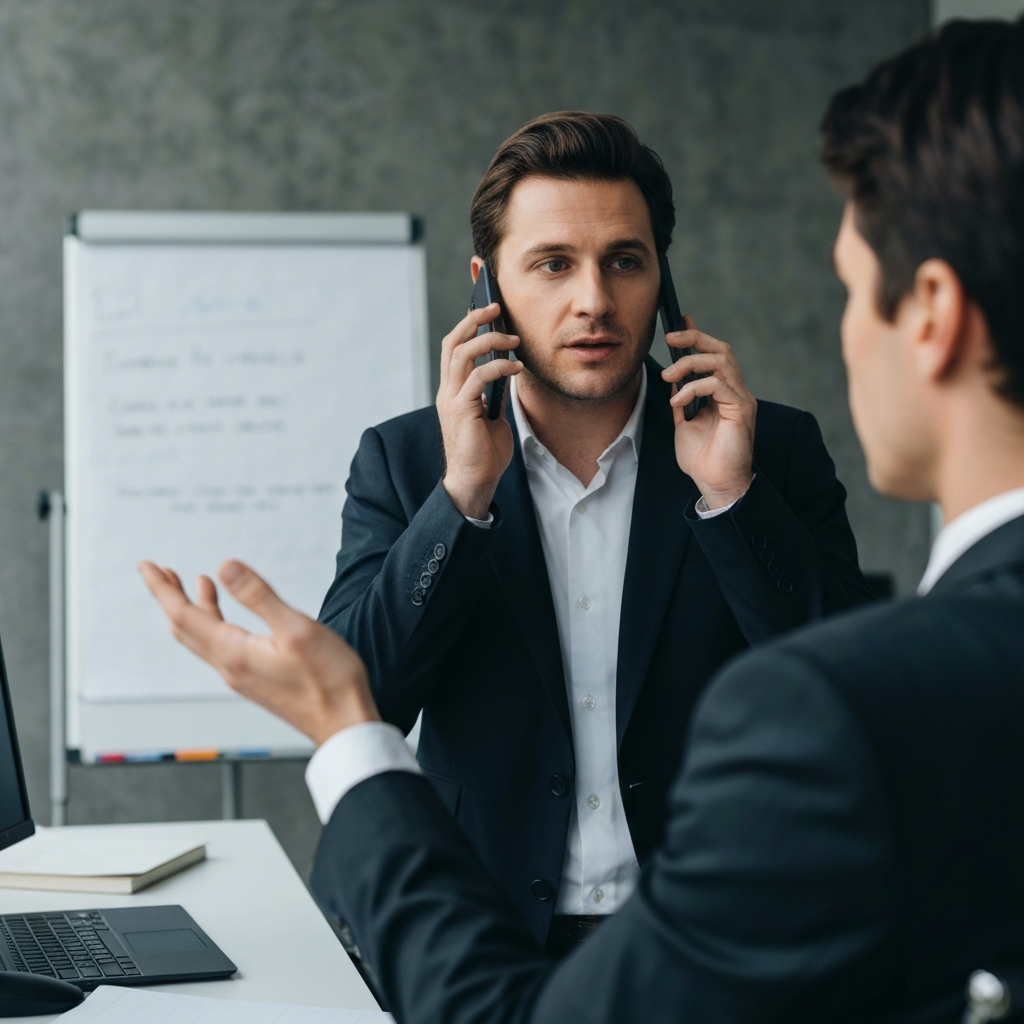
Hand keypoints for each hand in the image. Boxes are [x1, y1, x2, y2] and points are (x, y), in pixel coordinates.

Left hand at [139, 560, 378, 745]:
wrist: (344, 724)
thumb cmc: (328, 680)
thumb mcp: (296, 628)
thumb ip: (259, 596)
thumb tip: (225, 567)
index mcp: (233, 653)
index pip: (183, 615)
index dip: (163, 589)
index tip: (146, 566)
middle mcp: (230, 667)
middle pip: (185, 628)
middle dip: (170, 597)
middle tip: (159, 571)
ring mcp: (241, 676)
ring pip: (203, 638)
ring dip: (194, 609)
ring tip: (195, 583)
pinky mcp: (255, 680)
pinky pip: (221, 647)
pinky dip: (215, 623)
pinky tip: (229, 616)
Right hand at [437, 304, 522, 519]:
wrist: (475, 482)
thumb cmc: (485, 454)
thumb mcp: (493, 415)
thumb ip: (495, 393)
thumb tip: (508, 370)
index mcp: (452, 391)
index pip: (453, 347)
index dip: (468, 325)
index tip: (488, 310)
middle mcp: (447, 391)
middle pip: (452, 342)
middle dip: (473, 320)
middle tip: (496, 307)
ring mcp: (451, 400)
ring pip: (462, 354)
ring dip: (489, 341)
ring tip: (513, 340)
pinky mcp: (461, 411)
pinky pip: (478, 378)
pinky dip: (499, 368)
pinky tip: (517, 369)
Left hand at [662, 316, 755, 509]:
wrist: (716, 484)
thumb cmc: (703, 459)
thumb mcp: (684, 424)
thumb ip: (681, 401)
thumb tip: (671, 381)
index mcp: (723, 393)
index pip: (713, 355)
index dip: (697, 336)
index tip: (679, 321)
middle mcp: (735, 391)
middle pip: (720, 349)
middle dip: (694, 338)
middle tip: (669, 338)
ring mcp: (741, 399)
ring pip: (719, 362)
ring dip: (689, 364)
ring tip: (668, 377)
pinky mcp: (741, 410)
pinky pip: (717, 385)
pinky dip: (693, 388)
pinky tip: (677, 401)